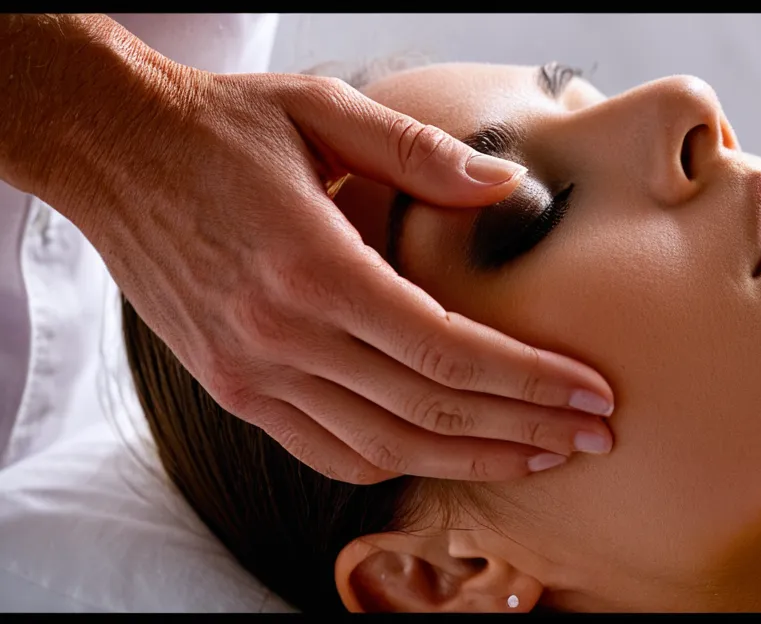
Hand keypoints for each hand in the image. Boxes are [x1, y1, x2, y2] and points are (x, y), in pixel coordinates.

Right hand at [44, 17, 614, 483]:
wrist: (112, 150)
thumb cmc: (221, 127)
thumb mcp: (323, 110)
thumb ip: (421, 155)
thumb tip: (512, 189)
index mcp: (313, 268)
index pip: (449, 351)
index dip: (531, 381)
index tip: (591, 395)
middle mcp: (280, 336)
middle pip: (429, 410)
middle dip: (525, 429)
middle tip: (594, 437)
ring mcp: (251, 373)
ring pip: (383, 447)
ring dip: (471, 460)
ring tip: (541, 457)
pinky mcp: (233, 388)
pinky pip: (325, 451)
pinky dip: (394, 464)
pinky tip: (448, 457)